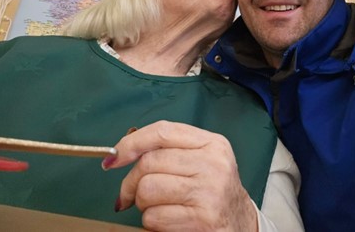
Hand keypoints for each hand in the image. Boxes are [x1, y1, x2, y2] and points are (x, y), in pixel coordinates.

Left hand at [103, 121, 257, 231]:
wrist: (240, 225)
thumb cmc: (213, 191)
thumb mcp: (202, 160)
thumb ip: (171, 150)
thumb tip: (123, 151)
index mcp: (213, 143)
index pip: (162, 132)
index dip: (131, 143)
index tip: (113, 158)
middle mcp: (213, 163)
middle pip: (150, 162)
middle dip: (131, 182)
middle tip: (130, 195)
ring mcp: (209, 191)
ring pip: (148, 190)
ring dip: (142, 204)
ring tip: (157, 207)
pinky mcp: (202, 219)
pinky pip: (154, 217)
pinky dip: (152, 222)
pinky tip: (168, 220)